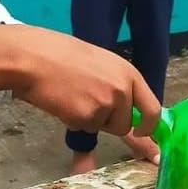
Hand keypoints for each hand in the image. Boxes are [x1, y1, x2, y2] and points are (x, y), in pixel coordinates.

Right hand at [10, 27, 160, 137]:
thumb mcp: (101, 64)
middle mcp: (122, 90)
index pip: (153, 109)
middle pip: (125, 124)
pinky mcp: (86, 118)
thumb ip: (118, 85)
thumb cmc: (62, 55)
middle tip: (87, 103)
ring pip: (103, 128)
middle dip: (109, 121)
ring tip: (73, 97)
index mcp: (129, 73)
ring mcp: (105, 105)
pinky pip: (84, 128)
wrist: (34, 57)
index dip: (149, 126)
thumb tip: (128, 112)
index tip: (143, 133)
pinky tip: (63, 101)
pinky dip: (73, 120)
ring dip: (90, 120)